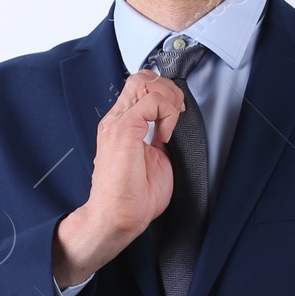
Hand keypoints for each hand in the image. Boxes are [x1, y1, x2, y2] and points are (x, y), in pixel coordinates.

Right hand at [53, 69, 184, 287]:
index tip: (176, 114)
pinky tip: (165, 133)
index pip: (139, 87)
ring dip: (168, 98)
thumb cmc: (134, 197)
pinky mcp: (124, 130)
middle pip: (141, 78)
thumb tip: (173, 127)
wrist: (118, 217)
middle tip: (177, 112)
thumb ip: (160, 138)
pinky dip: (166, 112)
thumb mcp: (156, 159)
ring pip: (144, 82)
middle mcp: (116, 120)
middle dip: (168, 89)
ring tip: (171, 122)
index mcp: (121, 125)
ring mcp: (118, 123)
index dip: (163, 93)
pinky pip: (151, 101)